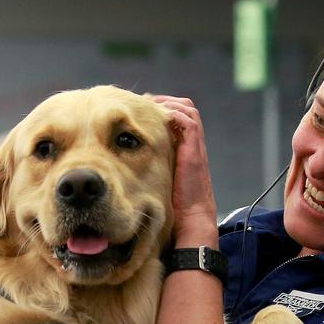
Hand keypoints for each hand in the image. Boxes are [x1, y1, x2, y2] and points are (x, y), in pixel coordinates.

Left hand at [149, 95, 218, 245]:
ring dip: (168, 105)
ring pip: (187, 110)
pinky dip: (174, 113)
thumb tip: (128, 167)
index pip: (179, 119)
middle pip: (184, 109)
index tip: (143, 112)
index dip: (162, 111)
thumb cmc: (177, 208)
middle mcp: (193, 146)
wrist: (192, 220)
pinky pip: (188, 121)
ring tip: (149, 106)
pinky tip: (156, 117)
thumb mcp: (163, 183)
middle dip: (164, 103)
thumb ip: (154, 170)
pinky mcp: (193, 151)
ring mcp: (195, 147)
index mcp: (187, 152)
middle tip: (144, 104)